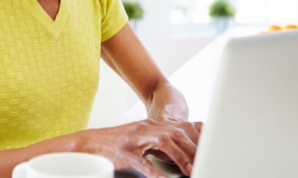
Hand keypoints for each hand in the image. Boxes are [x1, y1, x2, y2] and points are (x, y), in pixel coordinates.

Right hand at [79, 119, 196, 177]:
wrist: (91, 143)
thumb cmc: (114, 146)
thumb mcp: (139, 146)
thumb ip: (156, 151)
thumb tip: (174, 164)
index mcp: (150, 127)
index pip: (178, 132)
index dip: (194, 143)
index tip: (206, 154)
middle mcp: (146, 128)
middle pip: (176, 134)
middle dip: (193, 149)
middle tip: (205, 162)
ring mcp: (138, 137)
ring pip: (166, 141)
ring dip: (181, 156)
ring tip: (191, 170)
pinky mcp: (128, 150)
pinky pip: (146, 160)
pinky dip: (158, 170)